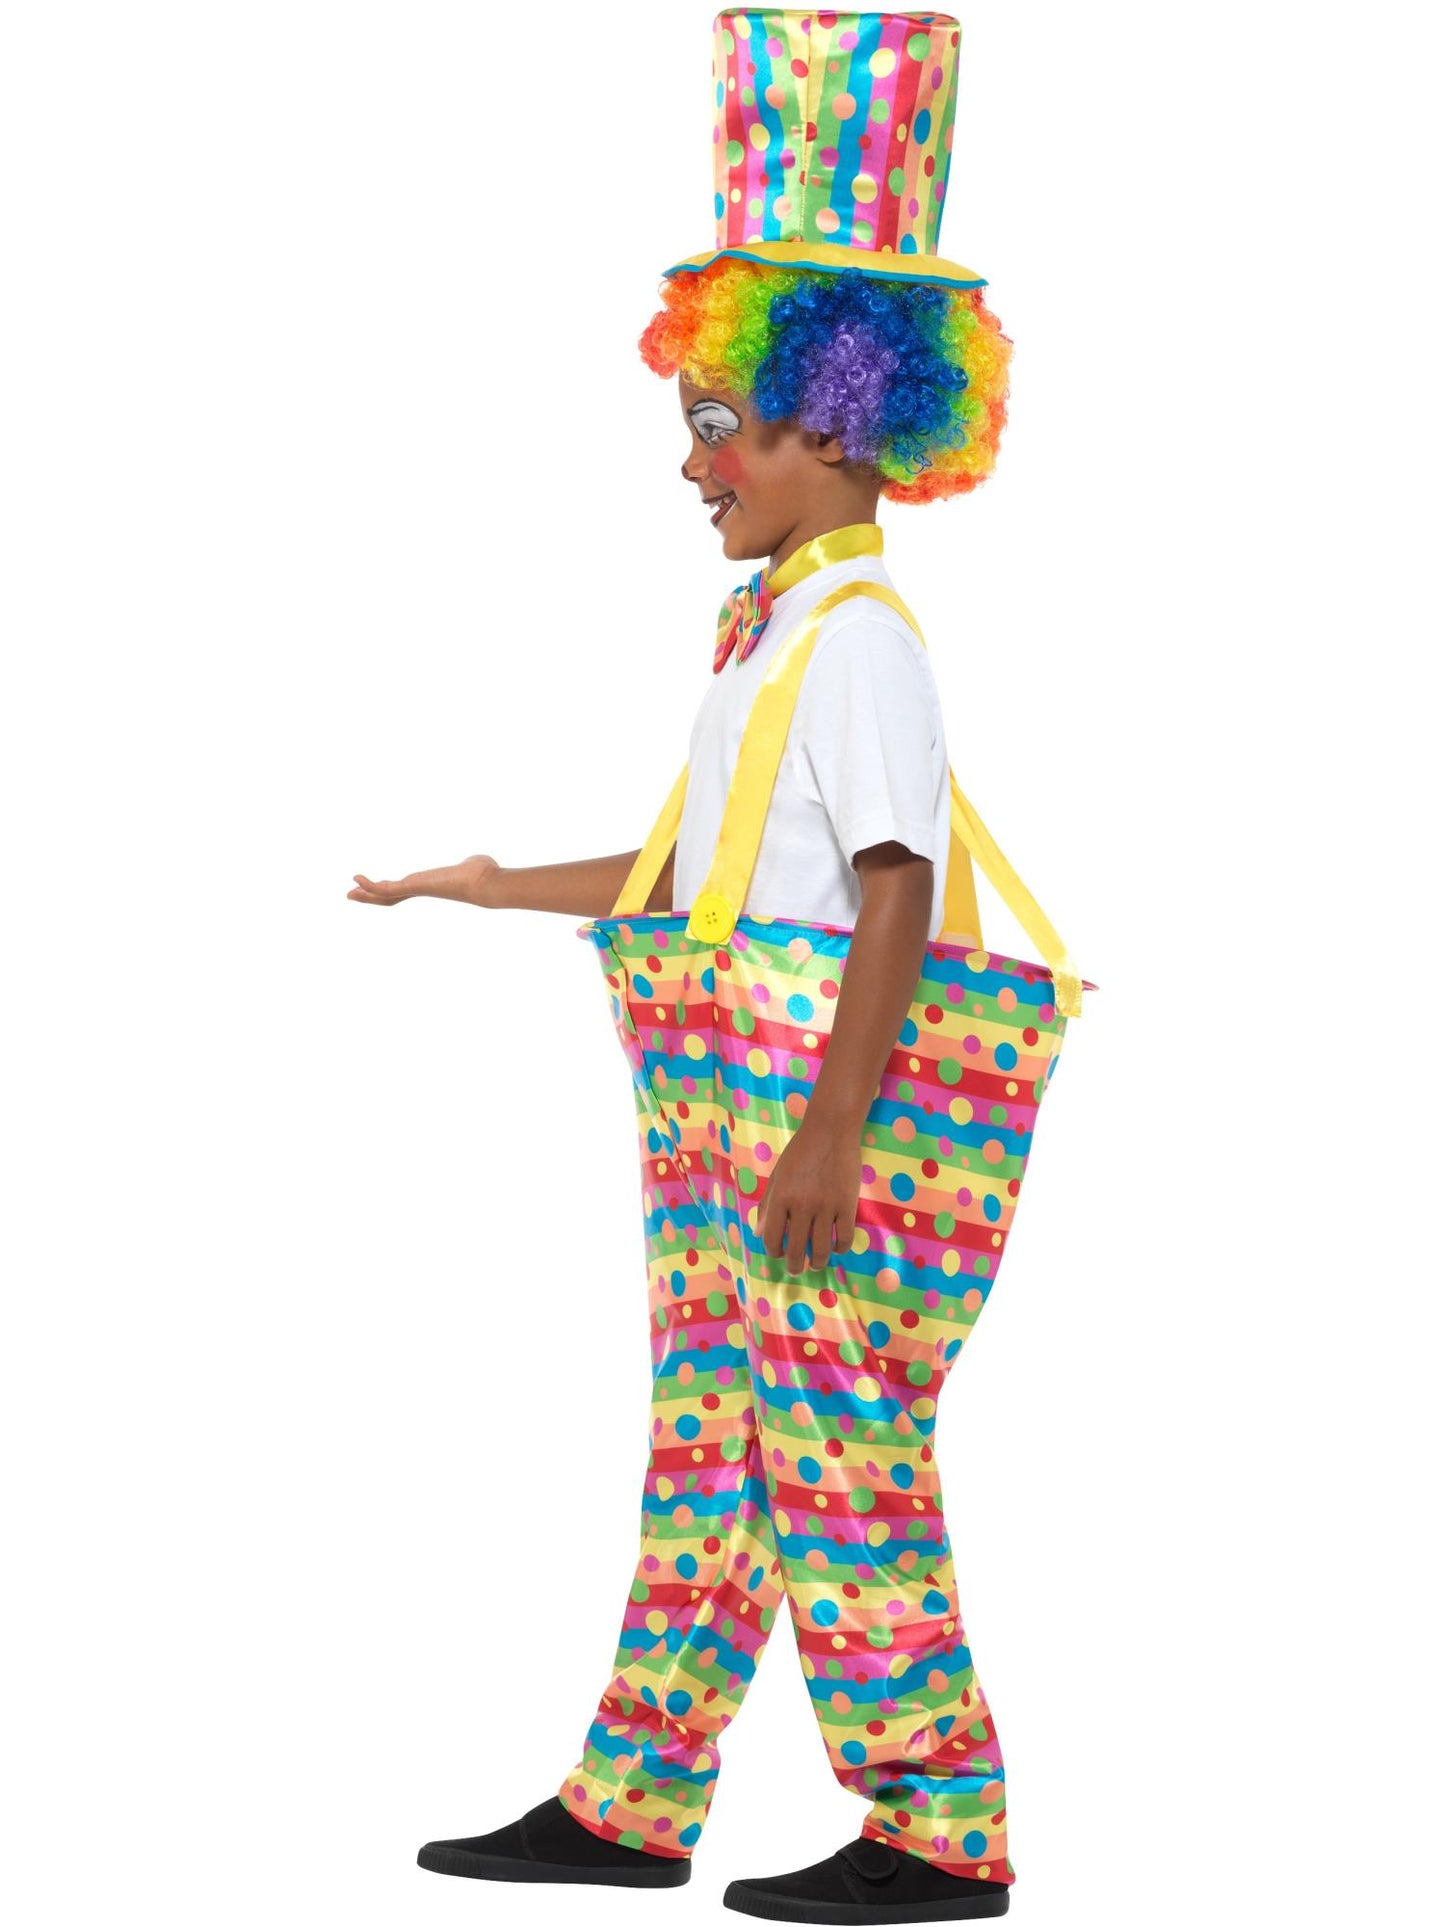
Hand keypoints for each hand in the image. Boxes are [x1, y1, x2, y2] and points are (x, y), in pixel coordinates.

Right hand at [347, 854, 504, 907]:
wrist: (486, 884)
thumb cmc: (486, 875)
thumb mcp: (474, 866)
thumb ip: (471, 864)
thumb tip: (478, 862)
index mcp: (433, 886)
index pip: (406, 890)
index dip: (392, 890)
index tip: (381, 885)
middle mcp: (422, 890)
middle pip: (391, 898)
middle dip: (372, 897)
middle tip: (354, 894)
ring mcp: (416, 889)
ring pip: (385, 897)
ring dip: (366, 896)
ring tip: (349, 893)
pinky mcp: (414, 887)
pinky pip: (386, 888)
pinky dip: (370, 886)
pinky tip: (356, 880)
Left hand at [758, 1120, 861, 1275]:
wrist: (830, 1131)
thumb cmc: (800, 1152)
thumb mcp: (777, 1176)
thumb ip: (767, 1205)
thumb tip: (758, 1233)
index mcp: (781, 1198)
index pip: (772, 1237)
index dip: (774, 1251)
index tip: (778, 1255)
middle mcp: (802, 1205)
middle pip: (796, 1249)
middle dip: (795, 1265)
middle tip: (797, 1269)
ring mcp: (826, 1206)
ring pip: (821, 1249)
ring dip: (818, 1262)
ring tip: (816, 1264)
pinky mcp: (847, 1205)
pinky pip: (844, 1238)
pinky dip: (840, 1248)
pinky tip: (836, 1247)